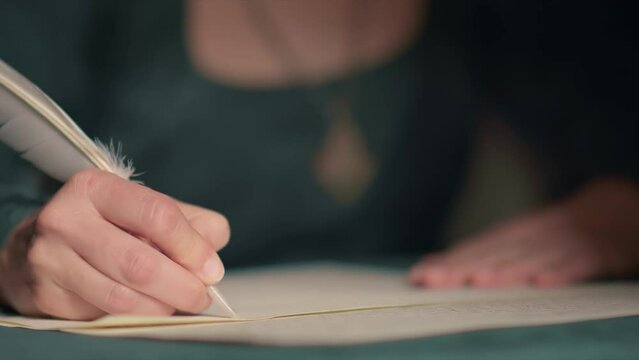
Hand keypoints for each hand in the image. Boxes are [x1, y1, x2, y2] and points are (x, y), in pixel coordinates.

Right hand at [0, 169, 229, 319]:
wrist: (38, 245)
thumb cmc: (107, 225)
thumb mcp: (146, 209)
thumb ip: (191, 223)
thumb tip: (212, 258)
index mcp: (96, 187)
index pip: (157, 215)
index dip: (191, 247)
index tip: (211, 269)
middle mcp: (66, 219)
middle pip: (140, 263)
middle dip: (181, 286)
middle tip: (201, 296)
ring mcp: (50, 259)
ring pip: (122, 297)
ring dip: (161, 307)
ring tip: (177, 303)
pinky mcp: (46, 294)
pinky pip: (102, 316)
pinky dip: (134, 317)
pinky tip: (145, 307)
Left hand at [410, 177, 638, 287]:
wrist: (615, 211)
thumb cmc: (556, 235)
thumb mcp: (521, 242)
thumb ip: (487, 255)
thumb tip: (441, 267)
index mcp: (512, 236)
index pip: (474, 251)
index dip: (446, 263)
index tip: (418, 277)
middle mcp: (532, 238)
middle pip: (494, 255)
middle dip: (461, 268)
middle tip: (433, 280)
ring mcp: (564, 243)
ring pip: (531, 258)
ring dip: (504, 270)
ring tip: (477, 281)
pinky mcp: (596, 253)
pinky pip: (579, 264)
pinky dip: (562, 272)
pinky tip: (542, 282)